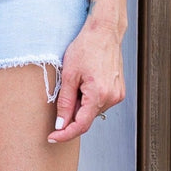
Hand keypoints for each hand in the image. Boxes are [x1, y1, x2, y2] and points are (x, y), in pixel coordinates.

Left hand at [47, 16, 124, 143]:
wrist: (104, 32)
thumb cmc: (86, 48)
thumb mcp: (69, 75)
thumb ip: (65, 103)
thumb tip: (60, 124)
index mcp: (99, 94)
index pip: (81, 126)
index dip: (65, 134)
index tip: (52, 137)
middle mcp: (112, 97)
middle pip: (87, 118)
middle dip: (71, 114)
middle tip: (63, 95)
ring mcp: (117, 94)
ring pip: (93, 110)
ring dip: (81, 104)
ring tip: (77, 82)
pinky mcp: (118, 90)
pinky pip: (100, 102)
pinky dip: (89, 99)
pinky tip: (85, 82)